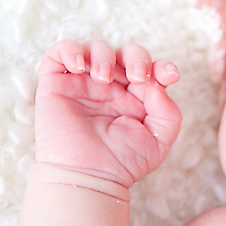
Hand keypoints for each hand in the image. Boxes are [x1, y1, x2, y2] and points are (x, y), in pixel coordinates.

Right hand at [35, 40, 181, 187]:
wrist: (89, 177)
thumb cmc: (122, 163)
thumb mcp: (158, 140)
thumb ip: (167, 111)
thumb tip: (157, 83)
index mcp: (135, 97)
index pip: (150, 69)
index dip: (161, 66)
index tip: (169, 76)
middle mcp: (110, 88)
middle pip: (125, 53)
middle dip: (136, 57)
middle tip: (137, 77)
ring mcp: (83, 84)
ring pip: (95, 48)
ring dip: (104, 55)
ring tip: (104, 79)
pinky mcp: (56, 84)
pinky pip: (60, 52)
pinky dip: (70, 50)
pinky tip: (81, 67)